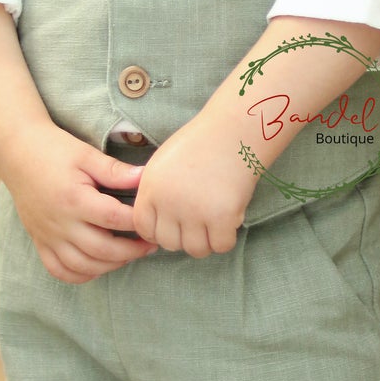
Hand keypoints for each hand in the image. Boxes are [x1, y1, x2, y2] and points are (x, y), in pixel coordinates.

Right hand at [6, 127, 159, 283]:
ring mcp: (48, 236)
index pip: (115, 219)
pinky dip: (82, 274)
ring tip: (129, 254)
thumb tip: (147, 178)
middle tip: (150, 244)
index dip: (139, 223)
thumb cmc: (54, 150)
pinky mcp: (40, 242)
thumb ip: (116, 170)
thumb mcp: (87, 155)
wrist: (17, 152)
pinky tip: (99, 264)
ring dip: (111, 265)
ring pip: (83, 266)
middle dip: (132, 251)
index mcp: (74, 199)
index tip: (153, 220)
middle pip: (102, 249)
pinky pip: (60, 271)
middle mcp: (60, 223)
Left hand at [129, 111, 260, 255]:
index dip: (159, 232)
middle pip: (169, 243)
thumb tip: (154, 227)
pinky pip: (221, 246)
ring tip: (215, 223)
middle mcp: (169, 202)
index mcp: (151, 188)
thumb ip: (155, 193)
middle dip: (184, 238)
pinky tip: (230, 221)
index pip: (144, 229)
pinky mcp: (223, 216)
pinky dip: (226, 239)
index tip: (175, 227)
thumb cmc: (201, 143)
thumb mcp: (163, 164)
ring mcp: (195, 211)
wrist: (235, 130)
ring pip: (195, 250)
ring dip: (206, 241)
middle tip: (199, 223)